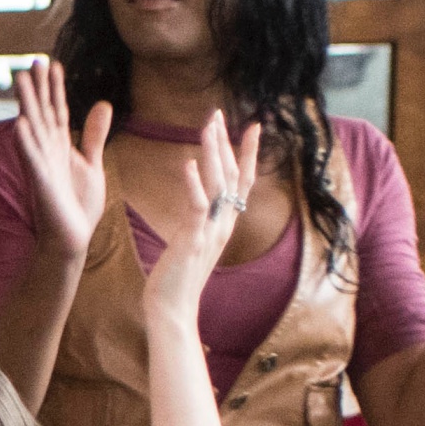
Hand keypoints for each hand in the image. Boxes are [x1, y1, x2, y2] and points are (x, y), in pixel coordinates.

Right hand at [5, 59, 113, 263]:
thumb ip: (93, 135)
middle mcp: (47, 152)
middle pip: (42, 112)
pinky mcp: (41, 184)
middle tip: (34, 60)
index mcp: (59, 146)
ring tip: (19, 79)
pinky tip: (20, 125)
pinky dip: (25, 143)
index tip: (53, 63)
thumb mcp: (92, 163)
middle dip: (38, 87)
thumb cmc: (78, 204)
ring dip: (26, 104)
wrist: (71, 239)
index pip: (56, 110)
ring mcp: (42, 167)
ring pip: (33, 129)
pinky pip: (32, 160)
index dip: (55, 87)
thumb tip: (103, 104)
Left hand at [141, 118, 254, 304]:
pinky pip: (197, 207)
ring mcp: (211, 232)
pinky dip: (193, 184)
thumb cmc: (176, 282)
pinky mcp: (193, 240)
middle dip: (226, 142)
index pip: (241, 181)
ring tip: (208, 126)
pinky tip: (187, 163)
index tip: (252, 126)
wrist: (172, 312)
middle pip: (231, 175)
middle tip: (218, 113)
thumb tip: (198, 209)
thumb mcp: (192, 246)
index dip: (247, 153)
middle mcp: (223, 225)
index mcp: (224, 224)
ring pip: (218, 184)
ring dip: (213, 153)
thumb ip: (199, 225)